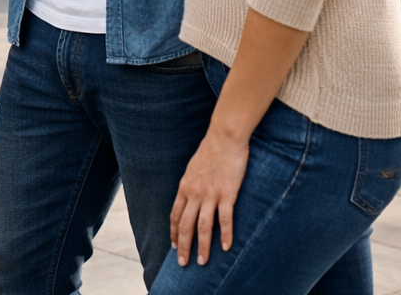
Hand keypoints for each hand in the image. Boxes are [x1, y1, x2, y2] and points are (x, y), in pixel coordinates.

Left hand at [170, 127, 248, 266]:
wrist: (224, 137)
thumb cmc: (211, 150)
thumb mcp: (193, 168)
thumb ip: (191, 183)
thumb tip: (190, 194)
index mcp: (185, 187)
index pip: (175, 215)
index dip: (173, 232)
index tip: (174, 246)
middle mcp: (194, 193)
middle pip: (185, 225)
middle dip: (183, 246)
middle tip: (184, 264)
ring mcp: (210, 194)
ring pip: (203, 226)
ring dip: (202, 246)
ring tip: (203, 262)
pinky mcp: (227, 194)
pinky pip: (224, 219)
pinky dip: (225, 235)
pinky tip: (225, 247)